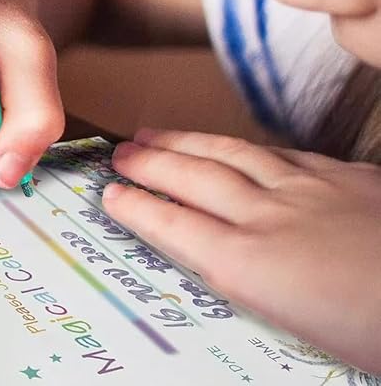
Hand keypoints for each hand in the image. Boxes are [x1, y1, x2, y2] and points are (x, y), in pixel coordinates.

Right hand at [102, 128, 380, 373]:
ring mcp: (309, 190)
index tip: (110, 194)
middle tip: (122, 152)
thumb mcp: (301, 330)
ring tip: (157, 134)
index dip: (139, 207)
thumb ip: (252, 285)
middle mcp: (272, 218)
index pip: (177, 227)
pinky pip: (280, 153)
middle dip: (152, 163)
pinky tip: (237, 146)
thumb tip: (220, 264)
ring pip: (232, 155)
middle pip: (195, 179)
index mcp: (256, 265)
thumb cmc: (377, 330)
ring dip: (188, 143)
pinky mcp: (344, 177)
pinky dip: (246, 148)